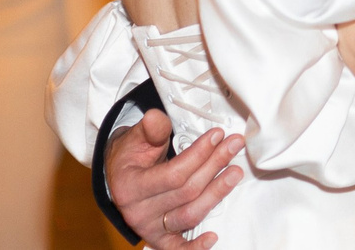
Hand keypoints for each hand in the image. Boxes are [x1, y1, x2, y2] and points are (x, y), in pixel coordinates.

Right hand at [105, 111, 241, 249]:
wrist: (119, 179)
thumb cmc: (130, 157)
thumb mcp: (135, 139)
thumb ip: (150, 130)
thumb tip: (155, 118)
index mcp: (130, 186)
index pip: (173, 174)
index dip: (199, 154)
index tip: (217, 135)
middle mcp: (138, 212)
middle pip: (187, 192)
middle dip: (214, 166)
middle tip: (234, 146)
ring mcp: (149, 228)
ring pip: (189, 215)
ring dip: (216, 194)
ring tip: (235, 173)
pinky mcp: (159, 239)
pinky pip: (178, 248)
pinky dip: (196, 247)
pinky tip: (213, 237)